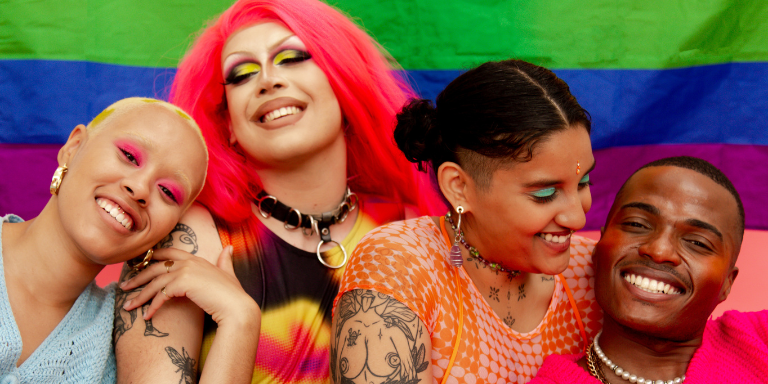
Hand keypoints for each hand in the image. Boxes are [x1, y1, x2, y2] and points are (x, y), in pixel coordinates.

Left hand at [121, 246, 259, 326]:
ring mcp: (185, 271)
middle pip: (155, 267)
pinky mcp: (182, 283)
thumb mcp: (228, 273)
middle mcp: (189, 261)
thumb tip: (228, 248)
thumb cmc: (233, 294)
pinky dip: (152, 306)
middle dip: (138, 277)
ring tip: (128, 306)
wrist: (236, 306)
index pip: (168, 253)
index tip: (138, 265)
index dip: (152, 258)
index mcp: (196, 258)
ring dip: (139, 295)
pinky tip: (147, 316)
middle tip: (124, 287)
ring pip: (155, 282)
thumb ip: (225, 261)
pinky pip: (161, 295)